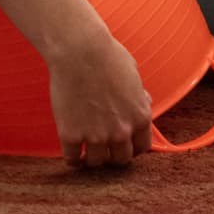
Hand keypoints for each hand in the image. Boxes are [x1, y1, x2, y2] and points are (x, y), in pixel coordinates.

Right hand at [41, 28, 153, 169]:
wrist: (79, 51)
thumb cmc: (107, 56)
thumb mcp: (134, 76)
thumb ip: (139, 96)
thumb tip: (142, 102)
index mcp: (140, 118)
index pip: (142, 148)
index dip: (131, 147)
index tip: (123, 145)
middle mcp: (121, 132)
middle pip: (121, 160)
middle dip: (113, 155)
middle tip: (104, 149)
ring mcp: (96, 136)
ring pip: (97, 163)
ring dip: (92, 159)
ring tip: (86, 153)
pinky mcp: (71, 135)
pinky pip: (72, 158)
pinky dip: (72, 159)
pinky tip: (71, 154)